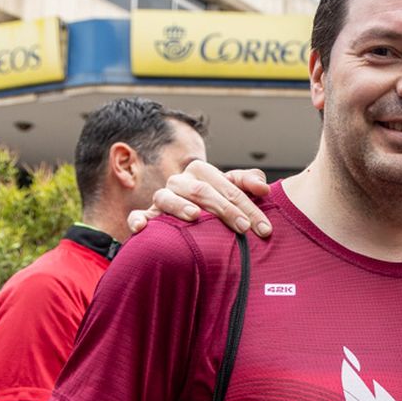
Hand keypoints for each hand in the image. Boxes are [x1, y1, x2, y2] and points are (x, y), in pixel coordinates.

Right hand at [129, 161, 273, 237]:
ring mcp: (161, 198)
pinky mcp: (147, 217)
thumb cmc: (216, 205)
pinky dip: (138, 220)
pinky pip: (137, 216)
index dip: (248, 205)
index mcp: (200, 171)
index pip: (227, 185)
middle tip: (244, 229)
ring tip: (195, 216)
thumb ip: (248, 184)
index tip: (264, 228)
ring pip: (166, 197)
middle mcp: (179, 182)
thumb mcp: (233, 192)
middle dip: (225, 209)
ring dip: (179, 206)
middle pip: (201, 191)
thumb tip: (264, 187)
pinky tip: (142, 229)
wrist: (190, 222)